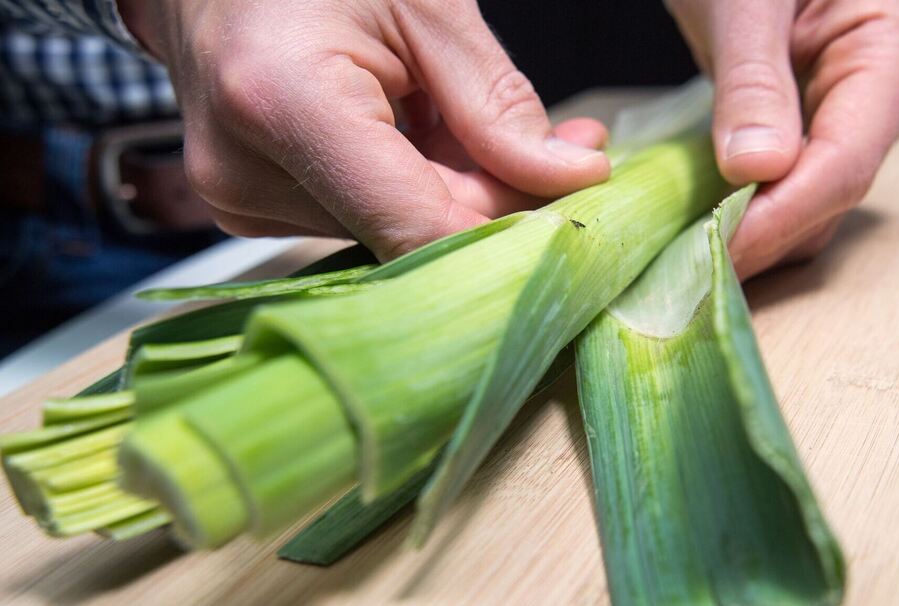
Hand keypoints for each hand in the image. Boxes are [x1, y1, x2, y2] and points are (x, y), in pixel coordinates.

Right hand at [118, 0, 609, 259]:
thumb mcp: (423, 4)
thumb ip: (496, 105)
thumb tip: (571, 175)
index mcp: (283, 103)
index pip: (418, 229)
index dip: (510, 234)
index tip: (577, 206)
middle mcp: (247, 172)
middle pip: (411, 234)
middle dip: (498, 198)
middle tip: (568, 147)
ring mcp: (239, 198)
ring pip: (392, 230)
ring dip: (454, 187)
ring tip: (468, 115)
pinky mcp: (247, 205)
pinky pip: (359, 216)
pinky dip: (409, 184)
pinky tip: (422, 129)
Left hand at [666, 0, 898, 277]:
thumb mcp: (744, 2)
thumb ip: (752, 81)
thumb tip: (757, 170)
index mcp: (895, 51)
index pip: (845, 162)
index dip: (779, 216)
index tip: (717, 252)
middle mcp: (891, 95)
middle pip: (831, 193)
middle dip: (760, 233)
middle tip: (683, 268)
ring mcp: (858, 116)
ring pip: (812, 203)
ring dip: (750, 231)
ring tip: (680, 254)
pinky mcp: (819, 128)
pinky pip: (790, 188)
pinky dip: (745, 210)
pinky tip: (696, 225)